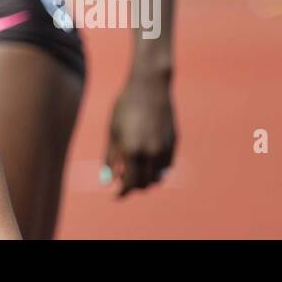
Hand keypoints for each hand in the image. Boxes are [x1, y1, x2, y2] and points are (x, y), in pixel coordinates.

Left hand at [103, 73, 174, 196]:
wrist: (150, 86)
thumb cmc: (125, 106)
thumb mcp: (113, 131)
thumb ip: (111, 157)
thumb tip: (108, 181)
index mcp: (132, 150)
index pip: (129, 184)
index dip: (122, 192)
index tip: (116, 195)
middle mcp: (151, 153)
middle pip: (144, 184)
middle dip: (134, 186)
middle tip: (124, 181)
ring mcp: (165, 149)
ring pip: (157, 176)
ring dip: (146, 178)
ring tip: (135, 169)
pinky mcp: (173, 143)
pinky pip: (166, 165)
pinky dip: (157, 168)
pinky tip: (147, 159)